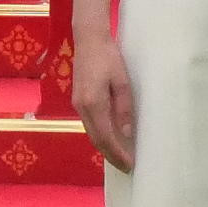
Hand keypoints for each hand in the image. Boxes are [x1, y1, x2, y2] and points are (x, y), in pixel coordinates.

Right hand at [69, 23, 135, 172]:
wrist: (89, 39)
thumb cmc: (109, 57)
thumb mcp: (122, 82)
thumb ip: (124, 108)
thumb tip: (126, 133)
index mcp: (94, 103)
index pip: (106, 137)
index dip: (117, 153)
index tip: (130, 164)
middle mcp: (82, 107)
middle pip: (96, 139)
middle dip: (110, 155)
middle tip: (126, 167)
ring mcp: (78, 104)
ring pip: (91, 133)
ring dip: (104, 147)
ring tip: (119, 156)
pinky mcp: (78, 100)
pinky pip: (89, 124)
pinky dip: (99, 135)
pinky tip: (110, 138)